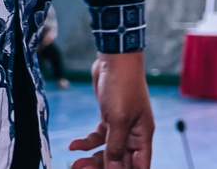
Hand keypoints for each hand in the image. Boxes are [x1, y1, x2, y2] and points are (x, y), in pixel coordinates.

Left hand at [69, 51, 152, 167]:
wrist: (115, 59)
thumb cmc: (123, 86)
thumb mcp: (119, 120)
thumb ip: (116, 147)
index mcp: (142, 135)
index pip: (140, 165)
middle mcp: (133, 134)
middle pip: (120, 162)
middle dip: (103, 168)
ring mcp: (120, 126)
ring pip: (107, 152)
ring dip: (91, 160)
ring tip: (74, 165)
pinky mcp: (108, 119)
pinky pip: (98, 138)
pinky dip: (86, 143)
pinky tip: (74, 145)